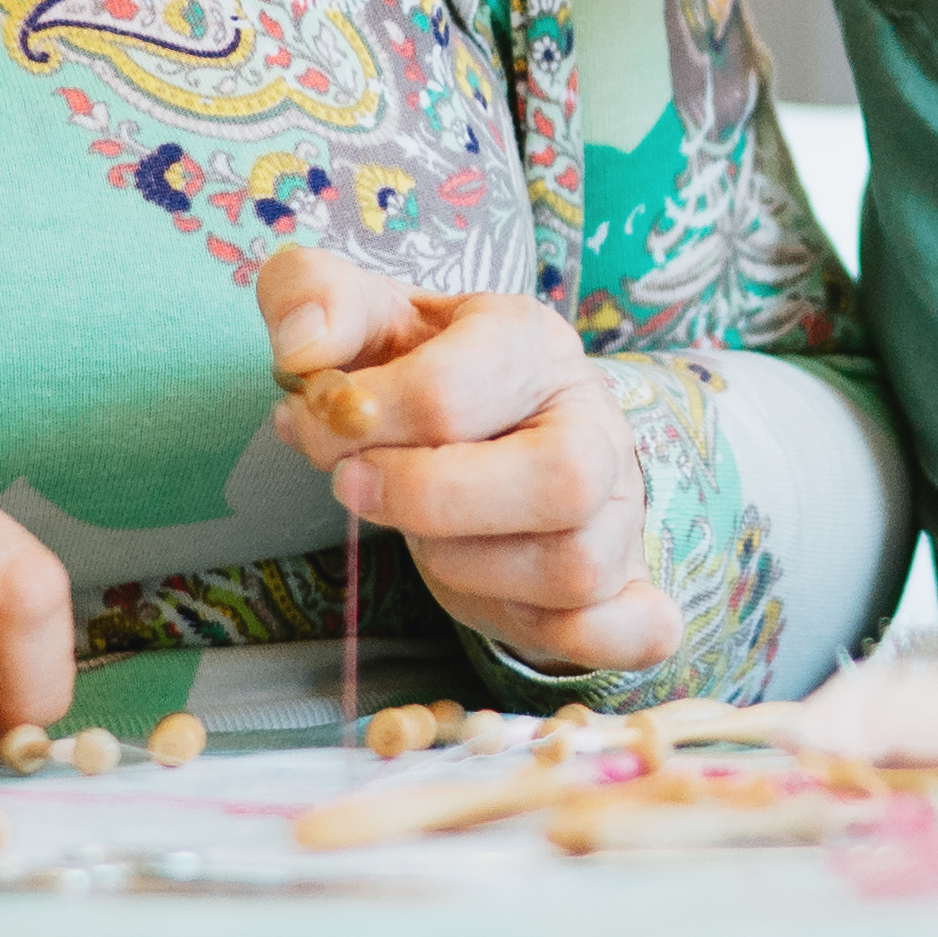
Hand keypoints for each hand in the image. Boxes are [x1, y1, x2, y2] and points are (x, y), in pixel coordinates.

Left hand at [258, 245, 672, 675]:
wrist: (498, 426)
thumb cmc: (423, 375)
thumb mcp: (364, 318)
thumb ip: (312, 295)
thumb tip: (303, 347)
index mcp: (532, 345)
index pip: (451, 392)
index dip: (360, 421)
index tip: (316, 423)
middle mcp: (594, 426)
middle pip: (561, 479)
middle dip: (431, 500)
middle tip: (354, 489)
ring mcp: (619, 511)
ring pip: (575, 569)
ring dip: (469, 571)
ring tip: (427, 540)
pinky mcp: (626, 584)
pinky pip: (635, 631)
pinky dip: (581, 641)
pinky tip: (513, 605)